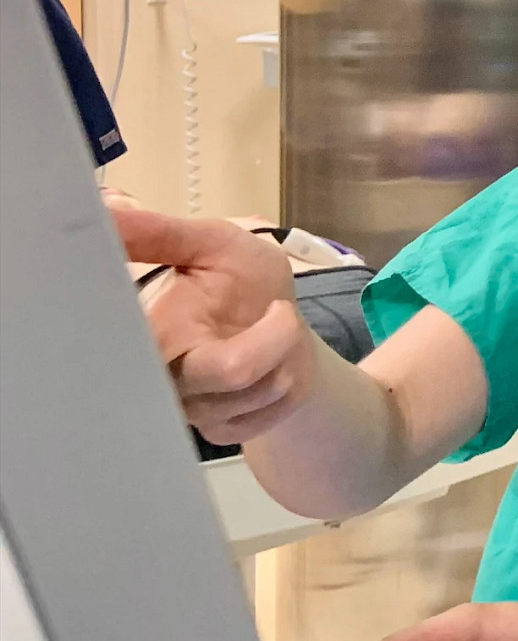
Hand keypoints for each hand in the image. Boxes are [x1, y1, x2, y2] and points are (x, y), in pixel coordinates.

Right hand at [109, 203, 312, 444]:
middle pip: (231, 371)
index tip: (211, 302)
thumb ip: (160, 232)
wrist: (283, 330)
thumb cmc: (242, 283)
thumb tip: (106, 207)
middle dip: (272, 337)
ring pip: (263, 386)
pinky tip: (274, 362)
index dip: (175, 334)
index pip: (141, 350)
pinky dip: (287, 379)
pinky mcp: (223, 433)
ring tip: (274, 327)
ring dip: (285, 350)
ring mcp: (191, 413)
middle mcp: (159, 381)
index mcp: (146, 335)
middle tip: (276, 311)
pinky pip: (270, 409)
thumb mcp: (212, 243)